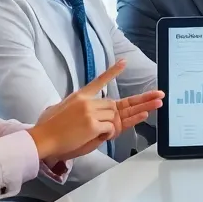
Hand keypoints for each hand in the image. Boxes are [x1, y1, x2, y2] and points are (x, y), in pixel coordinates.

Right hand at [30, 61, 157, 162]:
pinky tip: (98, 136)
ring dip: (111, 129)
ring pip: (115, 118)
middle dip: (141, 104)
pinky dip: (107, 135)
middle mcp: (88, 101)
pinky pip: (111, 129)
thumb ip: (81, 108)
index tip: (124, 62)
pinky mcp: (93, 124)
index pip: (100, 82)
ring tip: (95, 133)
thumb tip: (93, 112)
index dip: (113, 72)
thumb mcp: (62, 110)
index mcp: (81, 96)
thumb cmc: (49, 128)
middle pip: (118, 106)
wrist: (41, 139)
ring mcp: (91, 112)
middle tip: (161, 96)